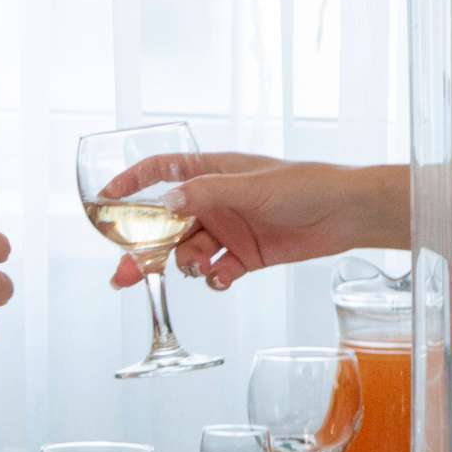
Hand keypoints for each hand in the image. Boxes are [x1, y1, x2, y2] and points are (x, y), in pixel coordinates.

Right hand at [105, 159, 369, 293]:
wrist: (346, 213)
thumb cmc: (305, 184)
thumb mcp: (251, 185)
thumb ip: (207, 194)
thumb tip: (167, 202)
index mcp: (211, 173)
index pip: (160, 172)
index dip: (131, 184)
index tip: (105, 200)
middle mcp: (214, 202)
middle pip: (165, 226)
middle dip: (143, 250)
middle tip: (125, 273)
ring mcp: (227, 230)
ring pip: (187, 253)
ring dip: (186, 265)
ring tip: (201, 269)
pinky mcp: (244, 256)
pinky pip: (215, 271)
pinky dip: (213, 278)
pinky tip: (222, 277)